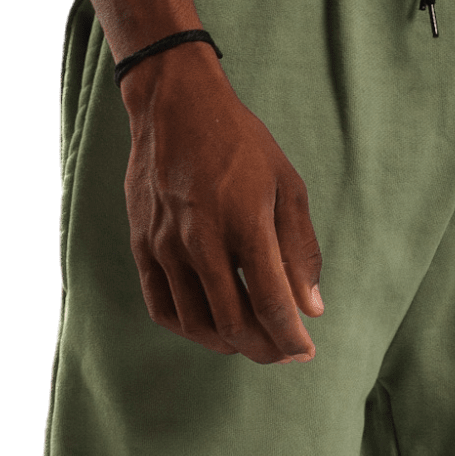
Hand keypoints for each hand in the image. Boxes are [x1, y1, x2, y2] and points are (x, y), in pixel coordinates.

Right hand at [120, 45, 323, 364]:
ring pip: (198, 324)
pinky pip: (163, 308)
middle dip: (265, 349)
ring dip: (229, 344)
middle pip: (234, 324)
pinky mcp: (142, 246)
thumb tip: (312, 309)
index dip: (291, 337)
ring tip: (251, 341)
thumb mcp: (287, 185)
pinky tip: (211, 327)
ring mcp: (166, 245)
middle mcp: (201, 239)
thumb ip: (301, 249)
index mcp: (244, 221)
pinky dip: (190, 329)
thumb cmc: (240, 143)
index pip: (271, 302)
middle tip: (283, 351)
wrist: (175, 104)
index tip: (305, 350)